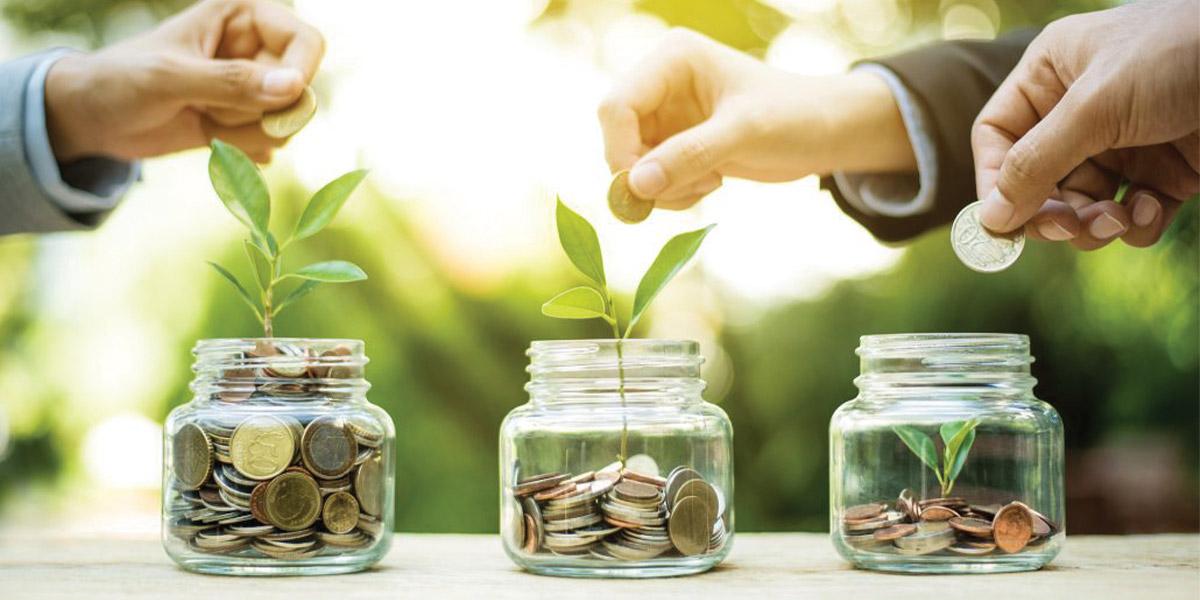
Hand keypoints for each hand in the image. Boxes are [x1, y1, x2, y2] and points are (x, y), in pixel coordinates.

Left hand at [44, 0, 323, 163]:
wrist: (93, 116)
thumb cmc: (121, 80)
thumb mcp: (170, 78)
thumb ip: (231, 82)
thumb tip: (294, 88)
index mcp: (244, 17)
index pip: (306, 42)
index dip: (300, 74)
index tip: (277, 102)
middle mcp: (256, 49)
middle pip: (299, 90)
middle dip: (256, 110)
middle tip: (208, 108)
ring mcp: (253, 87)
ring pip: (286, 121)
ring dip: (244, 132)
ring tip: (202, 117)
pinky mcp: (245, 119)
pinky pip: (270, 142)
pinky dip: (241, 148)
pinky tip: (207, 135)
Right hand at [598, 28, 915, 209]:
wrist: (826, 131)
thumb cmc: (795, 117)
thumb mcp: (746, 133)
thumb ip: (690, 155)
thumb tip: (635, 185)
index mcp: (673, 59)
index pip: (616, 106)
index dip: (622, 151)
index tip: (649, 188)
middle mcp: (661, 82)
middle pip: (616, 136)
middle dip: (645, 173)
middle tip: (686, 191)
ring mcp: (666, 113)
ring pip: (631, 162)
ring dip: (662, 187)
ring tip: (709, 183)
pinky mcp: (675, 141)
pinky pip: (649, 176)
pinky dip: (671, 192)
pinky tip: (709, 183)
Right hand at [972, 0, 1198, 249]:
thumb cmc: (1178, 55)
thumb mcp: (1095, 106)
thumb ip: (1036, 162)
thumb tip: (990, 217)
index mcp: (1051, 76)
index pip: (998, 137)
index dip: (995, 181)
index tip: (1004, 222)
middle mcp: (1080, 111)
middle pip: (1036, 181)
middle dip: (1050, 211)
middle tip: (1065, 230)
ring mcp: (1122, 143)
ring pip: (1080, 205)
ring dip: (1091, 224)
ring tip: (1116, 221)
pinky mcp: (1163, 171)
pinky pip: (1127, 213)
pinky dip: (1134, 223)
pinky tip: (1149, 210)